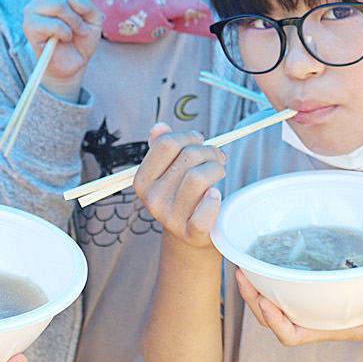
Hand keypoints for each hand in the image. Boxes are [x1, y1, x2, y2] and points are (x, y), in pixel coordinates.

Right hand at [14, 0, 102, 98]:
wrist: (72, 66)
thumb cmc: (82, 40)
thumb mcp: (95, 19)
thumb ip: (87, 4)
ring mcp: (35, 10)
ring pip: (60, 5)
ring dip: (75, 22)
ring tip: (74, 34)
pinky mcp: (30, 26)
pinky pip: (56, 24)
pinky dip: (66, 33)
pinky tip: (62, 41)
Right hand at [133, 122, 226, 247]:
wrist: (189, 234)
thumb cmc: (181, 195)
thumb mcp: (167, 171)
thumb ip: (161, 148)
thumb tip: (159, 127)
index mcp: (143, 180)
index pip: (166, 143)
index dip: (188, 136)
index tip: (200, 140)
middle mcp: (153, 199)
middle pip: (187, 157)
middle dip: (209, 151)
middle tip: (217, 156)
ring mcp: (170, 217)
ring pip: (198, 178)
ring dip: (216, 168)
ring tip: (219, 171)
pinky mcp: (190, 232)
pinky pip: (205, 211)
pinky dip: (214, 201)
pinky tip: (215, 195)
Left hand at [235, 268, 362, 349]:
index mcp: (329, 329)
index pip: (291, 335)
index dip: (274, 321)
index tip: (266, 300)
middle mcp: (316, 319)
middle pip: (274, 317)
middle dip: (255, 299)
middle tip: (241, 272)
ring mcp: (316, 307)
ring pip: (277, 302)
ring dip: (259, 287)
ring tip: (245, 264)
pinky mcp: (320, 293)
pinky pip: (290, 288)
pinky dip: (276, 277)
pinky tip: (271, 257)